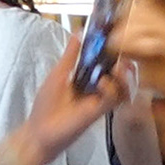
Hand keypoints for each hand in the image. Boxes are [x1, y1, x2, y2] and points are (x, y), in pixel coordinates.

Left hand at [24, 27, 134, 164]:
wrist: (40, 133)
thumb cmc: (46, 105)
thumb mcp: (59, 74)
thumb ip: (71, 55)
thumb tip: (79, 32)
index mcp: (88, 78)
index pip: (107, 62)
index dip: (114, 51)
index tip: (117, 37)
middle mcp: (98, 89)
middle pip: (120, 74)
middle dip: (125, 62)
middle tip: (124, 53)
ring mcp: (99, 101)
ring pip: (122, 86)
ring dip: (123, 75)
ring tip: (118, 66)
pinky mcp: (98, 112)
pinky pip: (113, 99)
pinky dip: (111, 89)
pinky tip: (103, 83)